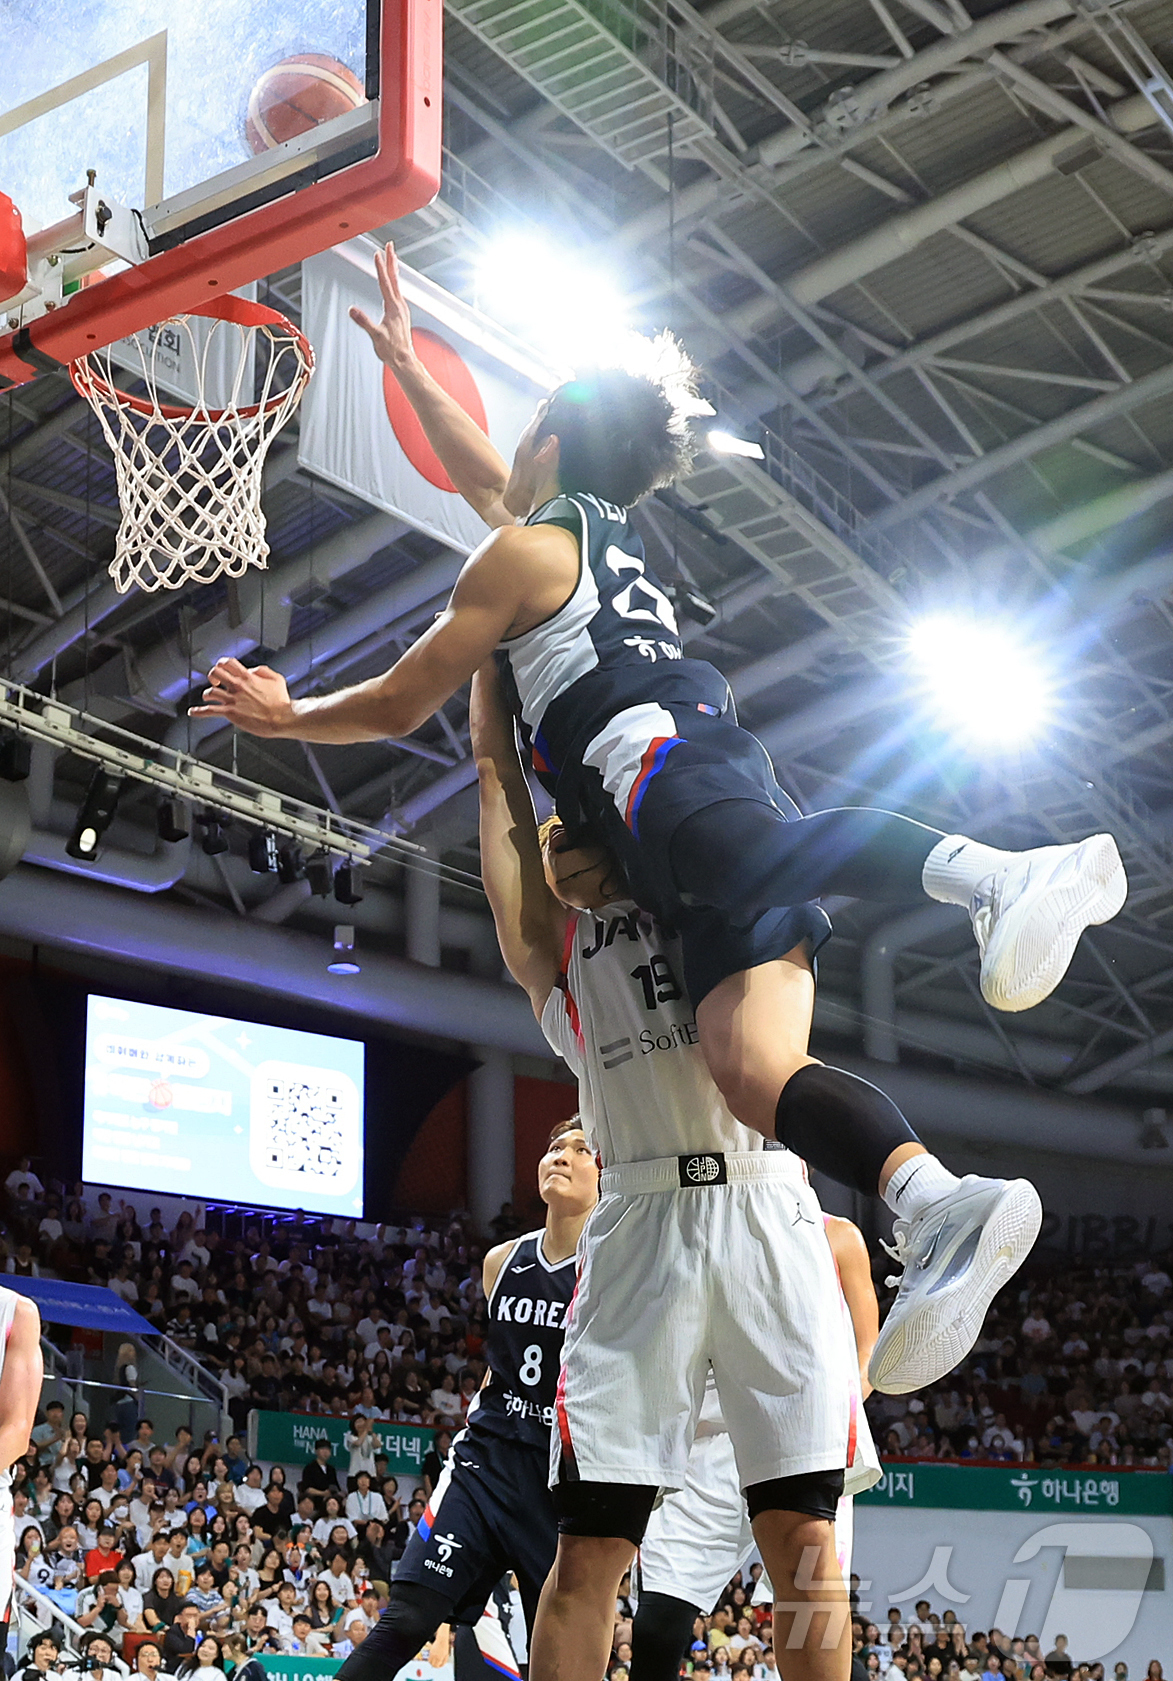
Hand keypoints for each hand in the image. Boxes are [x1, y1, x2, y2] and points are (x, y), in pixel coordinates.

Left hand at [189, 659, 295, 735]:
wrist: (281, 718)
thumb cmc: (281, 701)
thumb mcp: (277, 678)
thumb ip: (263, 671)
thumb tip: (252, 670)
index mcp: (248, 677)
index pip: (228, 663)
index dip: (222, 663)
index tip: (222, 668)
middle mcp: (238, 686)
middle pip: (216, 673)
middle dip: (213, 676)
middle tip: (215, 681)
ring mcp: (232, 700)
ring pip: (210, 692)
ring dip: (209, 694)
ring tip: (210, 697)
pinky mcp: (230, 713)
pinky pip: (210, 711)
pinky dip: (199, 711)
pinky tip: (192, 712)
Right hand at [350, 242, 414, 369]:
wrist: (404, 360)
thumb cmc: (391, 350)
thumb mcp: (375, 336)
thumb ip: (364, 322)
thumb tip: (352, 310)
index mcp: (393, 307)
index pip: (385, 282)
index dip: (380, 267)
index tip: (376, 253)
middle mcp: (399, 305)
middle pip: (394, 277)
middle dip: (391, 260)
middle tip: (390, 245)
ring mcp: (402, 309)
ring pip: (397, 283)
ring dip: (393, 268)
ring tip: (391, 258)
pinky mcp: (401, 313)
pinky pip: (398, 291)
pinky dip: (394, 282)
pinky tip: (393, 283)